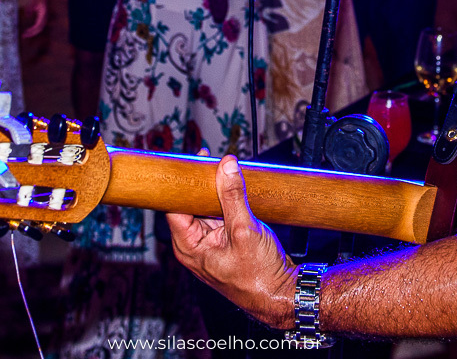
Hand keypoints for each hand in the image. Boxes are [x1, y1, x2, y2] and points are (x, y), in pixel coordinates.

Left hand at [20, 0, 48, 37]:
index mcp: (43, 13)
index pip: (38, 25)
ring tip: (25, 34)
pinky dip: (34, 28)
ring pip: (40, 28)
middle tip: (23, 36)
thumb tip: (27, 15)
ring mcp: (44, 16)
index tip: (25, 33)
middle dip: (32, 33)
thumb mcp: (32, 0)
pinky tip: (29, 29)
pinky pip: (39, 25)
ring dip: (33, 32)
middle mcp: (45, 16)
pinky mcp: (42, 16)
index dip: (32, 30)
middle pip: (40, 29)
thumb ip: (29, 8)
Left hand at [167, 154, 296, 329]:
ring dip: (217, 192)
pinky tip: (236, 190)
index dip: (183, 183)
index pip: (175, 205)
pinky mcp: (222, 243)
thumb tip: (226, 167)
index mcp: (189, 247)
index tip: (192, 162)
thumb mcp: (245, 230)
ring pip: (206, 209)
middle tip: (214, 162)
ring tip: (227, 173)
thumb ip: (233, 196)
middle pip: (190, 205)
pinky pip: (218, 216)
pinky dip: (226, 203)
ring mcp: (208, 245)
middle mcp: (194, 246)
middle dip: (203, 184)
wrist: (281, 294)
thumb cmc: (260, 276)